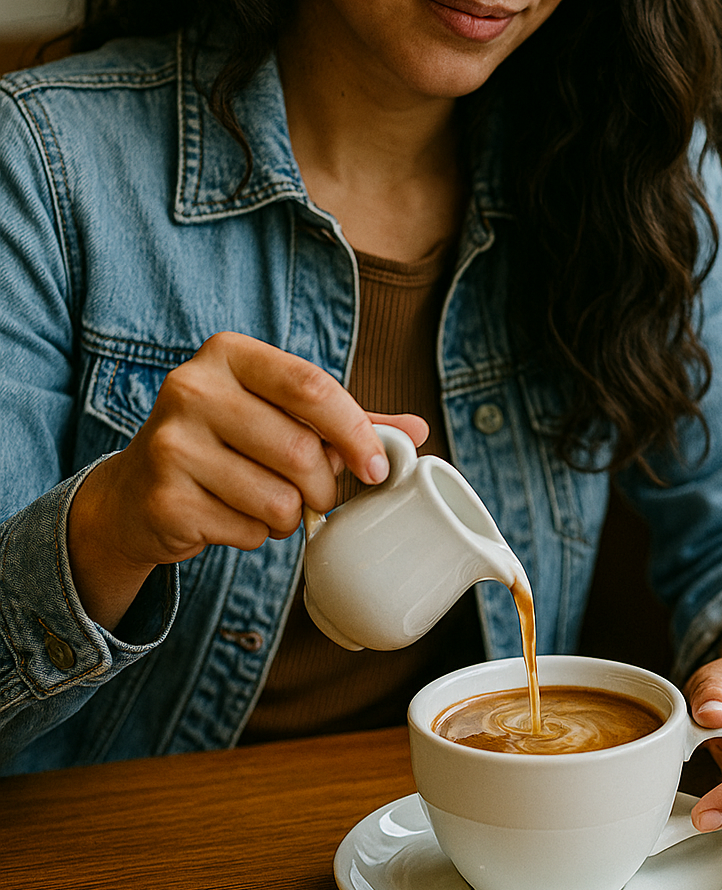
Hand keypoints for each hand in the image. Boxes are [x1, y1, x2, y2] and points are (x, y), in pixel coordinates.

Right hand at [67, 332, 427, 629]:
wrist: (136, 492)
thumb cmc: (226, 444)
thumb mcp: (278, 416)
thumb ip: (345, 420)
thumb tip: (417, 429)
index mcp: (227, 354)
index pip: (311, 386)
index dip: (355, 431)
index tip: (376, 467)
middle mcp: (192, 389)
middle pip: (299, 449)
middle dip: (323, 485)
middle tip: (317, 495)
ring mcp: (171, 445)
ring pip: (277, 498)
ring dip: (289, 516)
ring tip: (268, 504)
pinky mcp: (164, 499)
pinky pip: (247, 530)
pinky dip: (256, 535)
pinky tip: (232, 518)